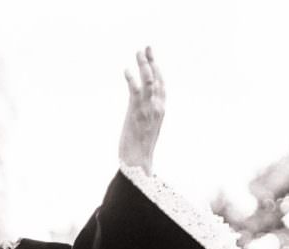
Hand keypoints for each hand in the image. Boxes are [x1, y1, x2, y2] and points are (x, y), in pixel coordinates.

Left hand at [119, 46, 164, 174]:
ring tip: (138, 52)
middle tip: (146, 48)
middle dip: (152, 61)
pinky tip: (127, 70)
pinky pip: (135, 89)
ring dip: (143, 64)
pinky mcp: (136, 111)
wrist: (137, 161)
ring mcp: (148, 108)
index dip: (158, 69)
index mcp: (161, 110)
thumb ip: (147, 115)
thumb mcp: (147, 128)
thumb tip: (142, 112)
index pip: (162, 85)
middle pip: (157, 78)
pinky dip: (131, 78)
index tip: (152, 58)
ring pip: (148, 79)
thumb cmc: (140, 149)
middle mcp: (157, 107)